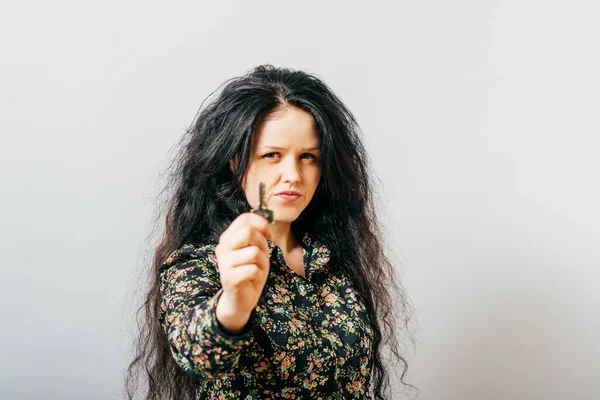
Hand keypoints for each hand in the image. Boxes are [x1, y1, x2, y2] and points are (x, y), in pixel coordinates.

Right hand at [214, 213, 271, 332]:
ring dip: (263, 263)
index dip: (261, 223)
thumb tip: (266, 226)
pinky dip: (259, 275)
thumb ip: (258, 235)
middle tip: (261, 255)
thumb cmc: (250, 271)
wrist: (240, 299)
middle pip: (247, 232)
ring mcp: (224, 263)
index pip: (244, 218)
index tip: (268, 235)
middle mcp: (223, 247)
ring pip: (254, 252)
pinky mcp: (229, 278)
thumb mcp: (256, 249)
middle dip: (262, 244)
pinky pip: (253, 269)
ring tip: (257, 269)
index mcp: (228, 237)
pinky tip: (253, 279)